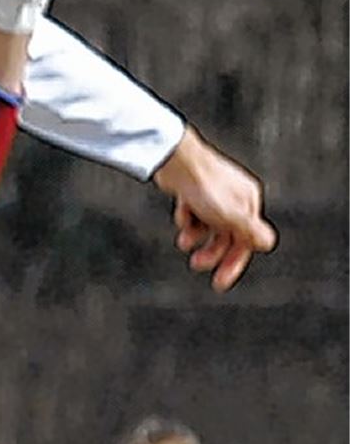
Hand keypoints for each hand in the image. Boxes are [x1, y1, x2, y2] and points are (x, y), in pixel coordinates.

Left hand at [153, 126, 276, 290]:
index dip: (233, 264)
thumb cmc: (204, 186)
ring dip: (195, 237)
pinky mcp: (193, 190)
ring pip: (206, 226)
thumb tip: (268, 245)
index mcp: (248, 202)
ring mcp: (213, 194)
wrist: (175, 160)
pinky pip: (192, 213)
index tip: (220, 284)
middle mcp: (234, 198)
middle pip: (226, 236)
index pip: (246, 241)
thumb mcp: (232, 215)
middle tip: (195, 264)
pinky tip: (182, 209)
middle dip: (211, 253)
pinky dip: (186, 217)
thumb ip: (250, 232)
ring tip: (183, 241)